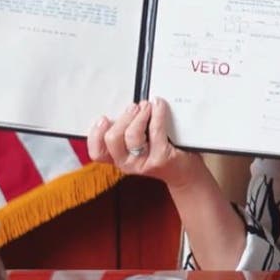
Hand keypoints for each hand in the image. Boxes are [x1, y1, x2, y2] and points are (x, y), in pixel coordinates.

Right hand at [86, 98, 204, 189]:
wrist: (184, 173)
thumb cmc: (161, 152)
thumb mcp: (139, 144)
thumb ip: (128, 131)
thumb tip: (127, 107)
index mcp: (118, 158)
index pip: (97, 152)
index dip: (95, 135)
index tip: (103, 119)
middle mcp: (127, 164)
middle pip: (112, 139)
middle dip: (123, 118)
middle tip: (133, 107)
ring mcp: (143, 163)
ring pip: (132, 135)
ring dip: (140, 115)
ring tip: (147, 106)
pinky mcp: (160, 158)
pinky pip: (155, 131)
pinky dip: (157, 114)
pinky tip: (159, 106)